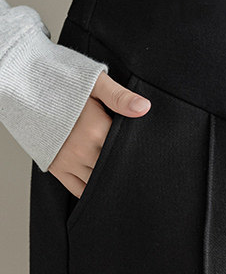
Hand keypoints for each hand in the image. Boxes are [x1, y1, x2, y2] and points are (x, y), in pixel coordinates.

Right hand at [48, 71, 150, 196]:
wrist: (26, 89)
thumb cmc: (62, 83)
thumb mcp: (94, 82)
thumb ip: (120, 97)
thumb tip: (144, 108)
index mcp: (95, 131)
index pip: (126, 151)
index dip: (139, 154)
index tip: (151, 156)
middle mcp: (82, 151)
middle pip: (114, 170)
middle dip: (128, 170)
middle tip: (143, 172)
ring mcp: (68, 162)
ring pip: (98, 182)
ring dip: (112, 181)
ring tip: (126, 180)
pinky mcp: (56, 167)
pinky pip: (79, 189)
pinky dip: (93, 191)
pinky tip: (105, 187)